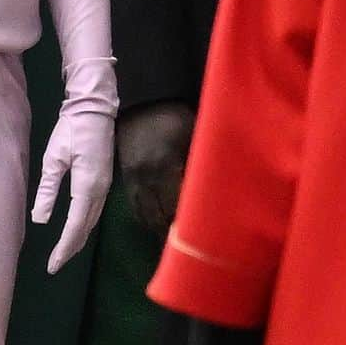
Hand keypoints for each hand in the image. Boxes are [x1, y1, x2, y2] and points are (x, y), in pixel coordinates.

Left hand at [32, 91, 114, 274]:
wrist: (94, 107)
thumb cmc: (71, 129)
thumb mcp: (54, 157)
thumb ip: (48, 189)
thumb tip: (40, 219)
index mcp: (88, 186)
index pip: (76, 226)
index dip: (64, 247)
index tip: (53, 264)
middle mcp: (101, 191)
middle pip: (86, 227)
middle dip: (71, 247)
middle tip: (56, 264)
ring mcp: (106, 185)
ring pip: (92, 220)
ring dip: (79, 237)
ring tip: (64, 251)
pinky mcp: (105, 179)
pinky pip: (95, 210)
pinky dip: (85, 224)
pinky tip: (76, 227)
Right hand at [116, 100, 194, 235]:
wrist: (141, 99)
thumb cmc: (174, 116)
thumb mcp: (195, 134)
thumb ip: (204, 163)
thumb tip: (221, 192)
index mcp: (164, 166)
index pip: (179, 207)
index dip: (191, 225)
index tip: (207, 238)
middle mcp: (145, 177)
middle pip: (161, 217)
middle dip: (177, 233)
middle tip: (196, 245)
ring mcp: (133, 179)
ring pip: (146, 217)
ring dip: (161, 229)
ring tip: (178, 241)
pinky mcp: (125, 178)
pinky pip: (135, 208)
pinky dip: (148, 220)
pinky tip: (160, 224)